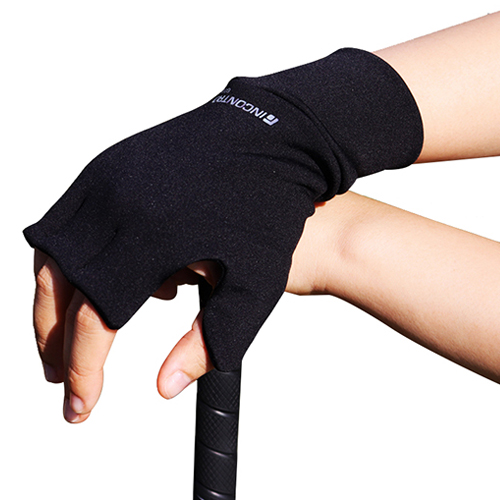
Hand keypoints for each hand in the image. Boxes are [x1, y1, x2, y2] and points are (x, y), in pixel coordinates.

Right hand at [32, 194, 334, 422]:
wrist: (274, 137)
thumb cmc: (269, 209)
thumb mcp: (255, 285)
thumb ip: (211, 342)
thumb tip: (164, 389)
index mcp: (148, 240)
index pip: (94, 322)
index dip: (84, 371)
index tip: (81, 406)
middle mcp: (114, 206)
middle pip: (58, 290)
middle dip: (54, 343)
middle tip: (63, 378)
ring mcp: (106, 180)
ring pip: (52, 255)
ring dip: (53, 304)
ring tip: (67, 340)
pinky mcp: (109, 165)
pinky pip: (70, 222)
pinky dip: (69, 261)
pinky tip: (95, 283)